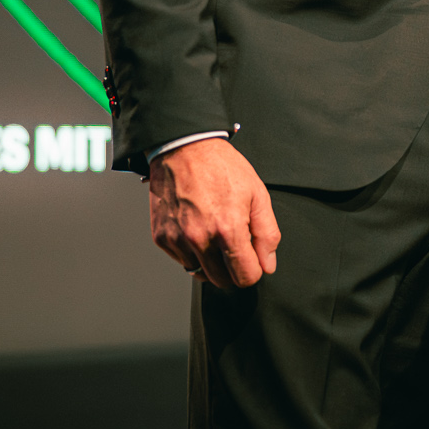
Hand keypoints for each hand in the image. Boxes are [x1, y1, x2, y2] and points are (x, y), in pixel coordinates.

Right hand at [149, 137, 280, 288]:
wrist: (184, 148)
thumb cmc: (221, 167)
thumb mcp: (257, 194)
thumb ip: (267, 234)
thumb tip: (267, 265)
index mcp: (228, 229)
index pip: (245, 277)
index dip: (253, 271)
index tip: (252, 261)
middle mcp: (200, 238)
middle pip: (222, 281)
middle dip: (233, 270)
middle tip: (234, 247)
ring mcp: (178, 239)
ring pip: (200, 273)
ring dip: (211, 263)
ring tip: (214, 235)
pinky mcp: (162, 237)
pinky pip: (181, 260)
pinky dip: (191, 252)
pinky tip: (196, 229)